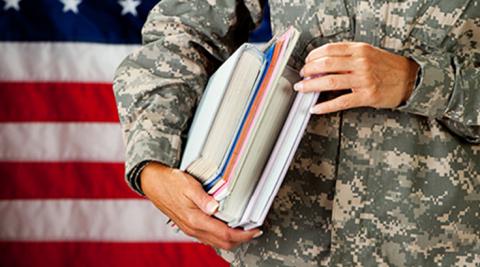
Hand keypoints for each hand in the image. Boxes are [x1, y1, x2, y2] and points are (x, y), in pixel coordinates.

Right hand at [140, 162, 260, 249]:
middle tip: (253, 232)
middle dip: (241, 240)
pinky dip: (221, 236)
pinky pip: (208, 237)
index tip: (254, 231)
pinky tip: (226, 227)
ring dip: (231, 239)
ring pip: (216, 242)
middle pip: (223, 243)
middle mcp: (193, 228)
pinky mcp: (189, 226)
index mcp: (195, 220)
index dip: (243, 235)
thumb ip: (204, 198)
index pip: (225, 234)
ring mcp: (190, 229)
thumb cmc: (170, 182)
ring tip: (243, 230)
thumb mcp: (189, 185)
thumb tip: (216, 207)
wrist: (153, 183)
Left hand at [294, 42, 419, 113]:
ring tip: (302, 89)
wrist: (410, 79)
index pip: (329, 49)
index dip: (313, 56)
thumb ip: (348, 55)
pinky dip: (325, 106)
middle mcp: (360, 63)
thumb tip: (322, 63)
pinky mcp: (366, 96)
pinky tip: (315, 108)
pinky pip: (340, 102)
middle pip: (325, 65)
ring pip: (329, 82)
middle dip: (308, 70)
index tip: (306, 61)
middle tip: (302, 76)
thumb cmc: (387, 67)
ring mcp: (363, 80)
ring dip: (311, 86)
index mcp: (359, 50)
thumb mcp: (368, 53)